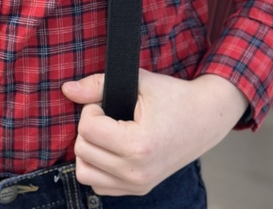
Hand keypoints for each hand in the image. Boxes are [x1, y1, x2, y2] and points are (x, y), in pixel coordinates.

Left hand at [62, 69, 247, 195]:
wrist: (205, 119)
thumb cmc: (174, 98)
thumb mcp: (139, 82)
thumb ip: (98, 85)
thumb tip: (67, 89)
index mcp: (138, 145)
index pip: (87, 129)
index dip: (92, 109)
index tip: (106, 103)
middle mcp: (137, 172)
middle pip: (82, 150)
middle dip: (89, 127)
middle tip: (108, 115)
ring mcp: (138, 185)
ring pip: (85, 173)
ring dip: (89, 150)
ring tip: (107, 132)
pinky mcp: (138, 190)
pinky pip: (98, 185)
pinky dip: (98, 167)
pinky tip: (112, 148)